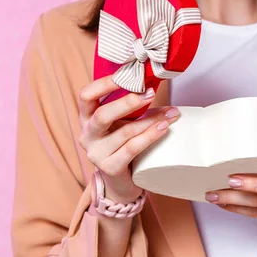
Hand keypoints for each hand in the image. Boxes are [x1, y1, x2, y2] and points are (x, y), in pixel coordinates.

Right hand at [78, 75, 180, 202]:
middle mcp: (87, 135)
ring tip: (170, 113)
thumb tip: (155, 82)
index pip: (86, 95)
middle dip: (128, 102)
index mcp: (86, 118)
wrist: (122, 181)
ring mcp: (96, 153)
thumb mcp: (120, 121)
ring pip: (124, 132)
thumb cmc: (122, 144)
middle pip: (101, 115)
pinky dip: (150, 136)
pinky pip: (131, 148)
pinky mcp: (109, 167)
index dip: (104, 84)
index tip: (128, 75)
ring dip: (150, 120)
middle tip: (150, 93)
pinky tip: (163, 128)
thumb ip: (130, 105)